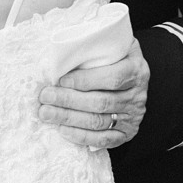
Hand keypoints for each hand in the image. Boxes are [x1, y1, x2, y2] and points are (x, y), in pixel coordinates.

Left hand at [37, 36, 149, 150]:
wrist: (135, 74)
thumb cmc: (117, 56)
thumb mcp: (114, 42)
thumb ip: (96, 43)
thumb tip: (65, 49)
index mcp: (135, 69)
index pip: (111, 78)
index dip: (85, 81)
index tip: (61, 80)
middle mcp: (137, 95)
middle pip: (100, 102)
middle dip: (69, 101)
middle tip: (45, 97)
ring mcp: (133, 116)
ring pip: (99, 122)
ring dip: (69, 118)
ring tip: (46, 113)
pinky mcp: (127, 132)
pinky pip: (103, 140)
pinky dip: (81, 136)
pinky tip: (63, 129)